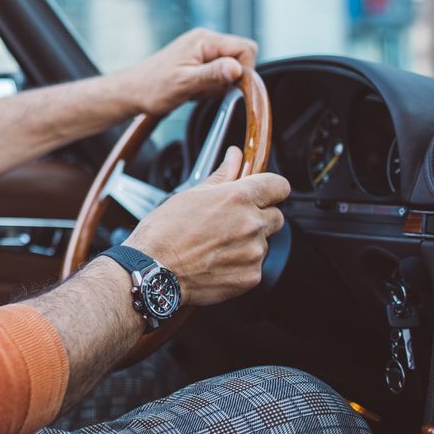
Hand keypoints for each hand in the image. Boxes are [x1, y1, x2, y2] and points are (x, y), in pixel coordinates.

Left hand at [120, 28, 257, 116]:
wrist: (131, 92)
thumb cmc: (152, 88)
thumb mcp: (185, 83)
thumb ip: (213, 75)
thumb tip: (237, 68)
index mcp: (204, 40)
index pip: (245, 48)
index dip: (245, 70)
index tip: (230, 86)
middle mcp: (205, 40)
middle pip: (240, 58)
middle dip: (230, 79)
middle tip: (206, 89)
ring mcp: (201, 50)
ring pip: (230, 69)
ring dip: (218, 85)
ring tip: (194, 90)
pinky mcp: (198, 61)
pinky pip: (218, 75)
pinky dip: (210, 86)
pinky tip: (192, 91)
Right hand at [125, 146, 287, 305]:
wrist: (154, 270)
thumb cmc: (165, 232)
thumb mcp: (191, 194)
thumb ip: (222, 175)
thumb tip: (235, 157)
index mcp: (238, 198)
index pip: (279, 185)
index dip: (270, 188)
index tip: (262, 192)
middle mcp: (251, 224)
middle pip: (276, 215)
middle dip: (258, 216)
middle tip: (231, 222)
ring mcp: (254, 252)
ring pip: (265, 242)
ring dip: (249, 241)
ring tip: (218, 244)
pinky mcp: (251, 276)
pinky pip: (256, 265)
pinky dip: (242, 263)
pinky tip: (218, 260)